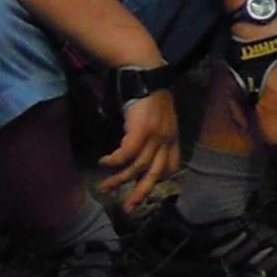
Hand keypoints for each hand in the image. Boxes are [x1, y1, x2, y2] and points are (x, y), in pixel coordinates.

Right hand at [97, 85, 181, 206]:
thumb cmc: (144, 90)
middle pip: (155, 173)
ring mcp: (156, 134)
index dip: (158, 179)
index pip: (170, 165)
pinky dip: (115, 161)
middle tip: (127, 208)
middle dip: (141, 192)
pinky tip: (104, 163)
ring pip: (138, 166)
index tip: (144, 189)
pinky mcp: (143, 128)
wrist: (144, 68)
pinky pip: (128, 153)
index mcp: (172, 135)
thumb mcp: (153, 116)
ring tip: (104, 187)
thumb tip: (133, 147)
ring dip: (119, 179)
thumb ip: (148, 133)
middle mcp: (167, 137)